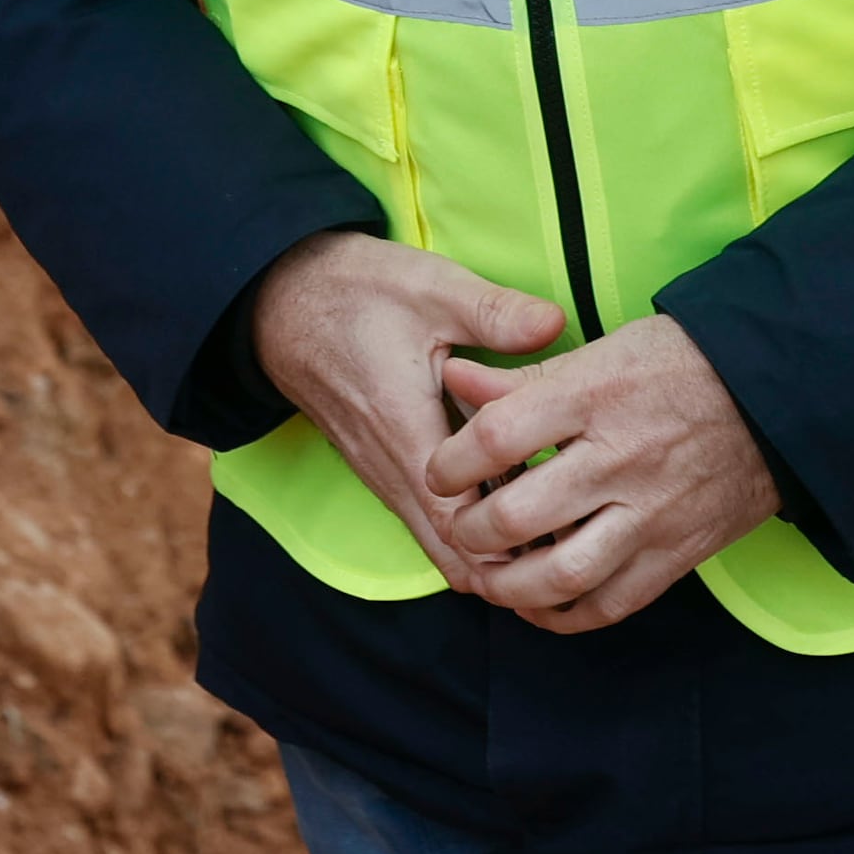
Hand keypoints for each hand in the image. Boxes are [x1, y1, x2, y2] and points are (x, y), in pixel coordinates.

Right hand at [247, 232, 566, 589]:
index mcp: (404, 428)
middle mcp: (388, 466)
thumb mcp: (429, 287)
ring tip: (555, 541)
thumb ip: (493, 312)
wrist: (276, 301)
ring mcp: (380, 472)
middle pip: (450, 551)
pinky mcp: (379, 467)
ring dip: (489, 552)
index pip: (458, 521)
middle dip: (511, 566)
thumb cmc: (352, 291)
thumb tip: (556, 323)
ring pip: (437, 541)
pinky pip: (424, 519)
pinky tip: (511, 510)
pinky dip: (465, 531)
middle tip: (576, 554)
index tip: (570, 540)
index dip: (513, 545)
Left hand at [426, 318, 779, 633]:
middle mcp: (620, 459)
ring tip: (487, 578)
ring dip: (509, 587)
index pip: (497, 436)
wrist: (776, 398)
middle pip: (519, 515)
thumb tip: (453, 380)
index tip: (440, 473)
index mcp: (593, 397)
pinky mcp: (679, 551)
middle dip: (471, 532)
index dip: (452, 462)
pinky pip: (614, 602)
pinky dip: (567, 615)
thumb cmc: (680, 364)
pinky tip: (538, 605)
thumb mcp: (600, 351)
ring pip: (563, 573)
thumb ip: (522, 375)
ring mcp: (652, 512)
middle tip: (457, 529)